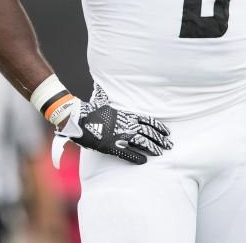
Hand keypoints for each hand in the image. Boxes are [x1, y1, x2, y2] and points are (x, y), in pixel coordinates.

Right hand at [56, 84, 171, 164]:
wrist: (76, 117)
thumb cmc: (88, 109)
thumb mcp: (100, 100)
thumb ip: (104, 96)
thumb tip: (100, 85)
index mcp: (124, 114)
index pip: (147, 120)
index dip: (158, 126)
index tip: (167, 132)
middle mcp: (124, 124)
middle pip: (147, 131)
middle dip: (160, 139)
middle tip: (169, 145)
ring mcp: (118, 136)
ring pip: (141, 141)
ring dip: (152, 147)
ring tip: (161, 153)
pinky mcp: (110, 146)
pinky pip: (127, 153)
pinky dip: (136, 157)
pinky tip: (144, 161)